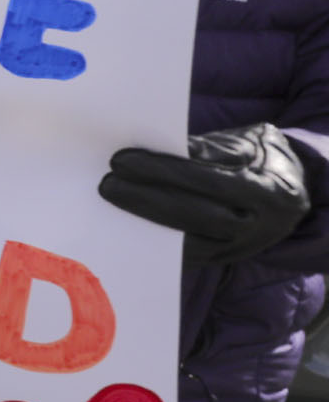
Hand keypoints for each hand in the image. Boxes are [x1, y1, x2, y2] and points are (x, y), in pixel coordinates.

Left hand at [99, 123, 311, 264]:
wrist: (293, 189)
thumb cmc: (261, 158)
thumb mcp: (245, 143)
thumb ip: (208, 148)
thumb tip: (159, 149)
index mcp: (269, 189)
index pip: (209, 179)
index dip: (164, 170)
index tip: (123, 160)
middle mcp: (260, 224)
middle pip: (197, 214)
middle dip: (147, 197)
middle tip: (107, 182)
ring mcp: (243, 246)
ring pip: (189, 240)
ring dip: (145, 220)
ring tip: (112, 198)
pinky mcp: (224, 258)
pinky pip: (185, 255)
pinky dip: (154, 240)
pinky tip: (125, 223)